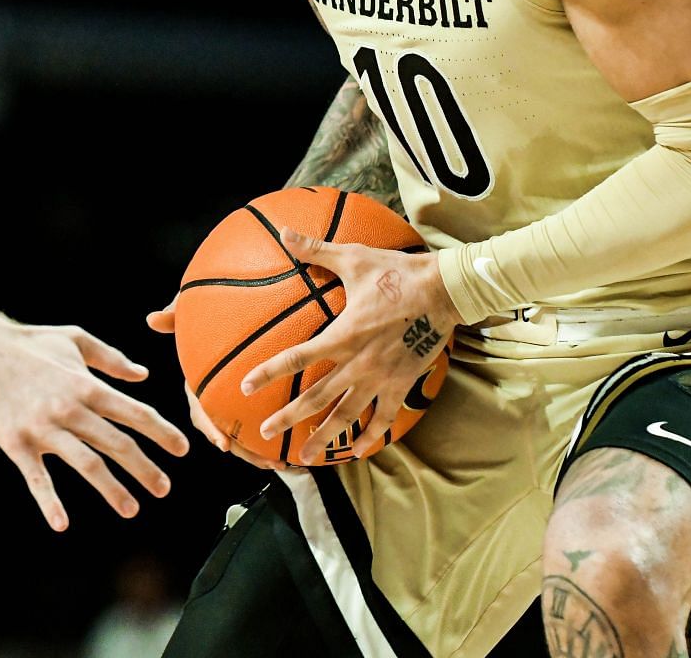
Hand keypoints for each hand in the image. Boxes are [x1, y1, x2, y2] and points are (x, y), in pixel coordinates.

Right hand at [0, 321, 189, 531]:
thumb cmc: (30, 342)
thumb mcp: (75, 339)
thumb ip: (111, 358)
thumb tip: (143, 376)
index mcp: (87, 384)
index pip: (135, 413)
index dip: (162, 433)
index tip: (182, 450)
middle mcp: (70, 408)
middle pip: (117, 444)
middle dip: (145, 468)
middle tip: (164, 488)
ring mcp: (43, 428)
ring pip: (87, 464)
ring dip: (112, 489)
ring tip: (131, 508)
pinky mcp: (16, 443)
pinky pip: (37, 478)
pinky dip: (49, 502)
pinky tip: (62, 524)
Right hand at [147, 298, 297, 471]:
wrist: (228, 298)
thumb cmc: (205, 308)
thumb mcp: (190, 308)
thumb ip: (176, 314)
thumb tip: (152, 318)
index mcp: (196, 382)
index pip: (199, 410)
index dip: (210, 428)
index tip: (223, 444)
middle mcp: (214, 396)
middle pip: (227, 432)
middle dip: (245, 451)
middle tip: (267, 463)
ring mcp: (234, 400)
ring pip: (247, 433)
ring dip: (264, 451)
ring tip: (289, 464)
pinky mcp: (255, 398)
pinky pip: (265, 418)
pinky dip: (280, 433)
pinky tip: (300, 445)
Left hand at [239, 232, 456, 465]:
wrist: (444, 292)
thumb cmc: (396, 273)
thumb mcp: (353, 259)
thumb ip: (315, 250)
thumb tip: (283, 233)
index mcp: (343, 334)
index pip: (296, 357)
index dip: (269, 372)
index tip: (246, 386)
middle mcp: (358, 362)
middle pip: (316, 397)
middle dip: (289, 418)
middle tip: (266, 433)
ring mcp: (381, 378)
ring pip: (347, 415)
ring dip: (325, 437)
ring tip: (305, 457)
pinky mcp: (402, 385)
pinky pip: (384, 417)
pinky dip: (370, 436)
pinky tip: (357, 451)